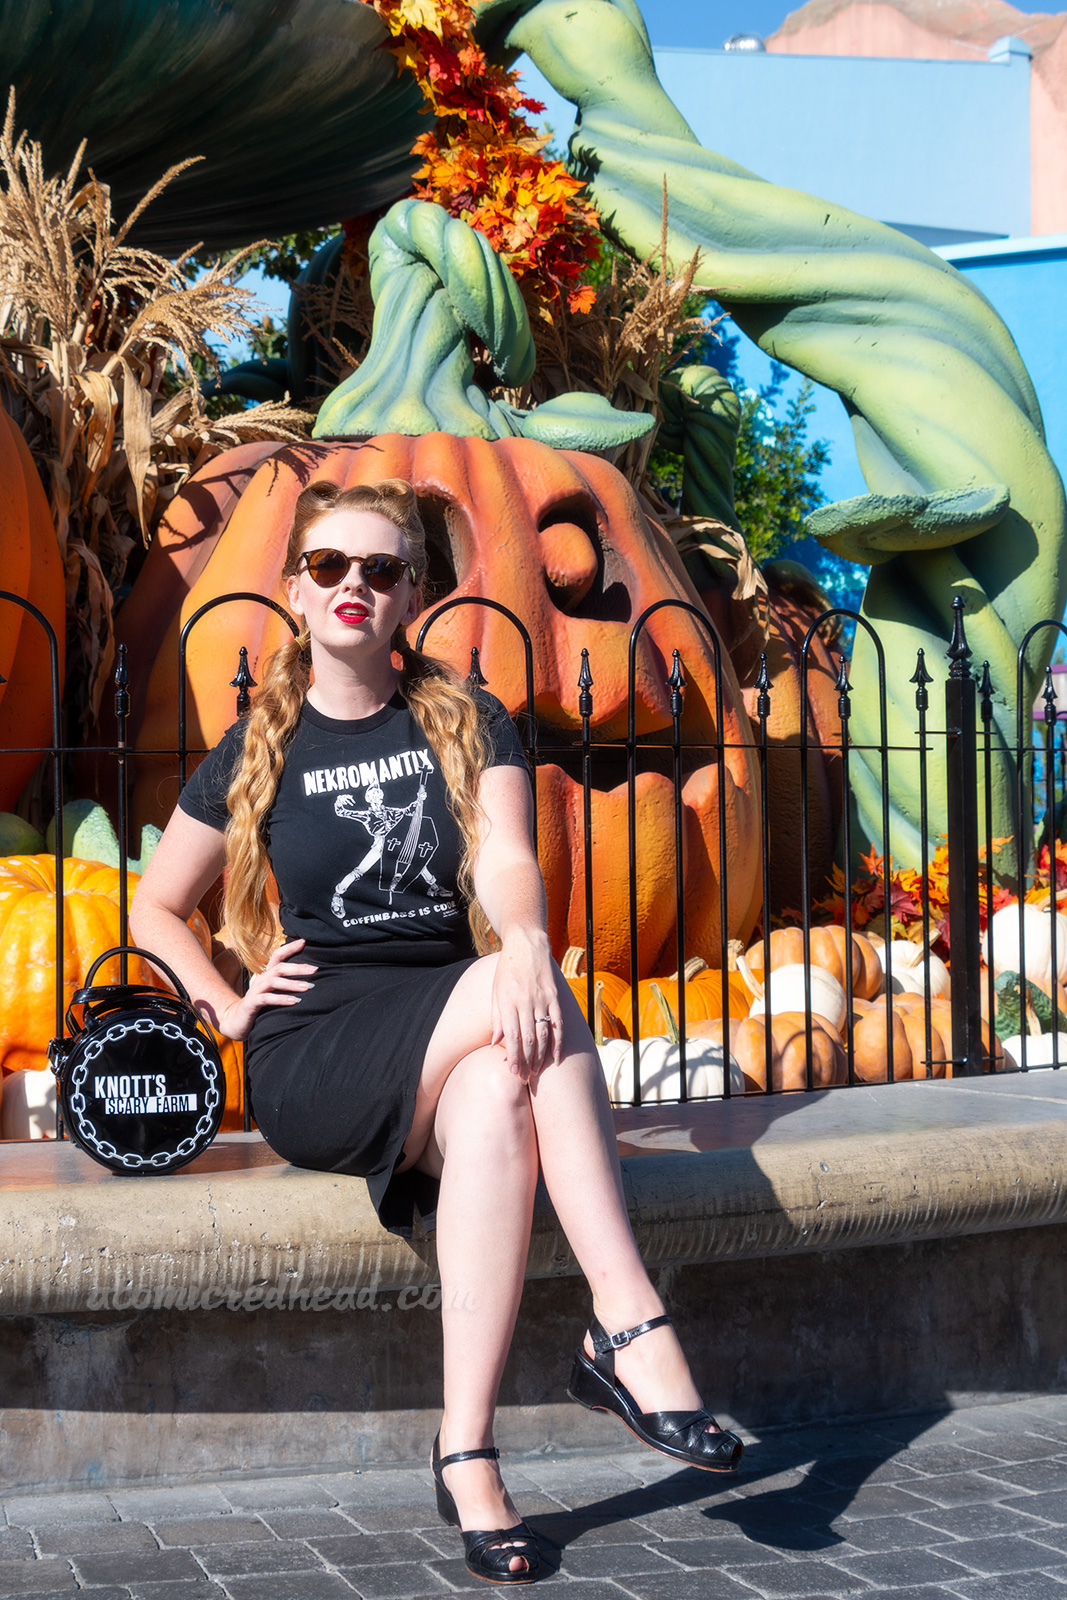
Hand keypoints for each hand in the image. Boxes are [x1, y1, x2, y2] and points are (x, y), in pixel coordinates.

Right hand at [216, 939, 316, 1040]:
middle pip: (279, 968)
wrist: (237, 1021)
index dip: (289, 947)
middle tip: (315, 969)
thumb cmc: (260, 1006)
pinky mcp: (252, 1003)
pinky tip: (294, 1001)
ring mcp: (255, 991)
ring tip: (308, 987)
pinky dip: (281, 999)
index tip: (304, 942)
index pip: (277, 955)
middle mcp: (261, 979)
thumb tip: (309, 978)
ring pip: (273, 981)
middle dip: (298, 968)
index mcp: (267, 974)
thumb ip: (286, 983)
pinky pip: (266, 998)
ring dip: (292, 984)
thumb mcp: (273, 992)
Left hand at [490, 930, 562, 1082]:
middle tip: (524, 1078)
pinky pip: (558, 1024)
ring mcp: (542, 999)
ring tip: (537, 1072)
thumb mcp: (495, 991)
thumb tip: (496, 1043)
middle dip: (526, 1061)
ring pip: (543, 1034)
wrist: (526, 944)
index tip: (513, 1072)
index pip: (511, 1035)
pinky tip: (556, 1058)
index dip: (513, 1056)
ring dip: (541, 1056)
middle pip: (528, 1038)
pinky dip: (558, 1042)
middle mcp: (525, 1001)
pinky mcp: (555, 996)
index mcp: (507, 1001)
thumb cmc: (507, 970)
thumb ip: (496, 1017)